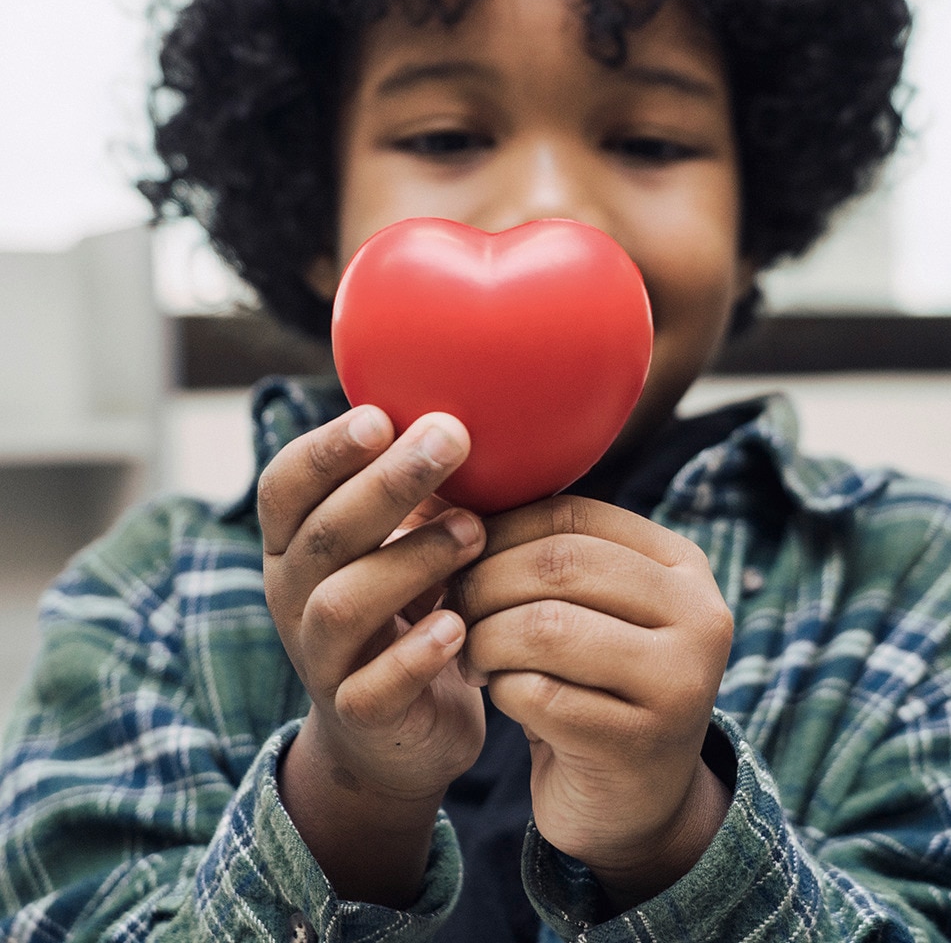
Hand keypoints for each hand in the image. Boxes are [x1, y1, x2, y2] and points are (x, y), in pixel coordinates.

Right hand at [258, 406, 486, 904]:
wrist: (394, 732)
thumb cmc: (406, 612)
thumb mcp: (398, 545)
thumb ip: (415, 493)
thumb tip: (472, 409)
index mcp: (297, 545)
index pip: (285, 487)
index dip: (325, 450)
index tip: (381, 415)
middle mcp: (294, 597)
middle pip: (323, 534)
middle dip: (386, 483)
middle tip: (451, 440)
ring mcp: (320, 659)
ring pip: (342, 605)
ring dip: (410, 560)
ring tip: (474, 531)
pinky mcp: (358, 714)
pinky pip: (372, 686)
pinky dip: (416, 654)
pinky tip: (459, 624)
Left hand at [449, 494, 733, 910]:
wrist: (632, 798)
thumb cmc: (591, 681)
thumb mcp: (585, 607)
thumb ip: (543, 551)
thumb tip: (444, 496)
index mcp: (682, 564)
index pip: (574, 514)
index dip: (500, 528)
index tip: (458, 555)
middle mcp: (698, 614)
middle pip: (559, 564)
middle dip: (484, 582)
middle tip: (454, 609)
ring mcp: (678, 681)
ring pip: (543, 626)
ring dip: (485, 639)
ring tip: (473, 654)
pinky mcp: (640, 742)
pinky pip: (536, 693)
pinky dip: (500, 689)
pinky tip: (500, 694)